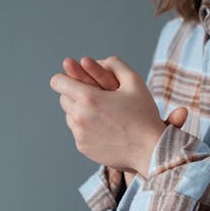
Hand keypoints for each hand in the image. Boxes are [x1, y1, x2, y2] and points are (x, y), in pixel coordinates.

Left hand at [50, 54, 187, 176]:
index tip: (76, 81)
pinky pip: (77, 133)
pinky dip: (87, 129)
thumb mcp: (134, 82)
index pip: (58, 82)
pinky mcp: (83, 147)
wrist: (151, 150)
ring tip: (101, 114)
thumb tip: (97, 60)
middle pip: (63, 99)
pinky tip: (105, 129)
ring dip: (80, 113)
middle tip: (94, 97)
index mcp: (88, 97)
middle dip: (75, 95)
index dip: (66, 78)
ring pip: (69, 117)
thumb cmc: (144, 115)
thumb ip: (115, 65)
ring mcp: (80, 134)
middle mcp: (79, 116)